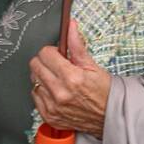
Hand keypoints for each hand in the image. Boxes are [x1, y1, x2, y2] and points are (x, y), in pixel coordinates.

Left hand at [29, 17, 111, 139]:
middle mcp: (60, 93)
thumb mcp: (93, 66)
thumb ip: (77, 46)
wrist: (110, 116)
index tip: (57, 54)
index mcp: (71, 77)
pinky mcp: (49, 116)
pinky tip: (55, 92)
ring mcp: (53, 107)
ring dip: (43, 77)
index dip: (51, 51)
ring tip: (58, 80)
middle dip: (45, 62)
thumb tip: (70, 27)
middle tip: (57, 65)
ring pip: (33, 81)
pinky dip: (42, 92)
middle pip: (35, 66)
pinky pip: (35, 97)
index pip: (45, 54)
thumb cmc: (104, 92)